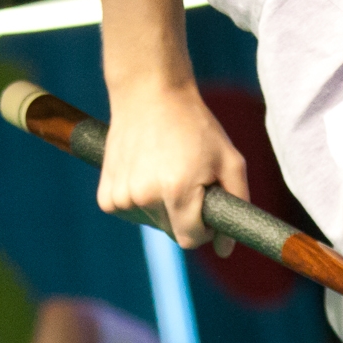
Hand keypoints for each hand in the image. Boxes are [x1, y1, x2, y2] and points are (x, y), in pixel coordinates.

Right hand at [99, 81, 249, 249]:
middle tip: (187, 177)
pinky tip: (144, 171)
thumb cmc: (195, 126)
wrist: (149, 93)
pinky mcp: (106, 196)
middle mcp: (144, 197)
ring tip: (164, 168)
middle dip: (184, 214)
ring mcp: (121, 197)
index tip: (207, 203)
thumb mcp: (229, 160)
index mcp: (177, 190)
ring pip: (151, 222)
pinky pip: (131, 214)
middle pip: (172, 231)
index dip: (205, 227)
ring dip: (161, 206)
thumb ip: (237, 204)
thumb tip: (226, 250)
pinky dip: (140, 201)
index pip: (192, 239)